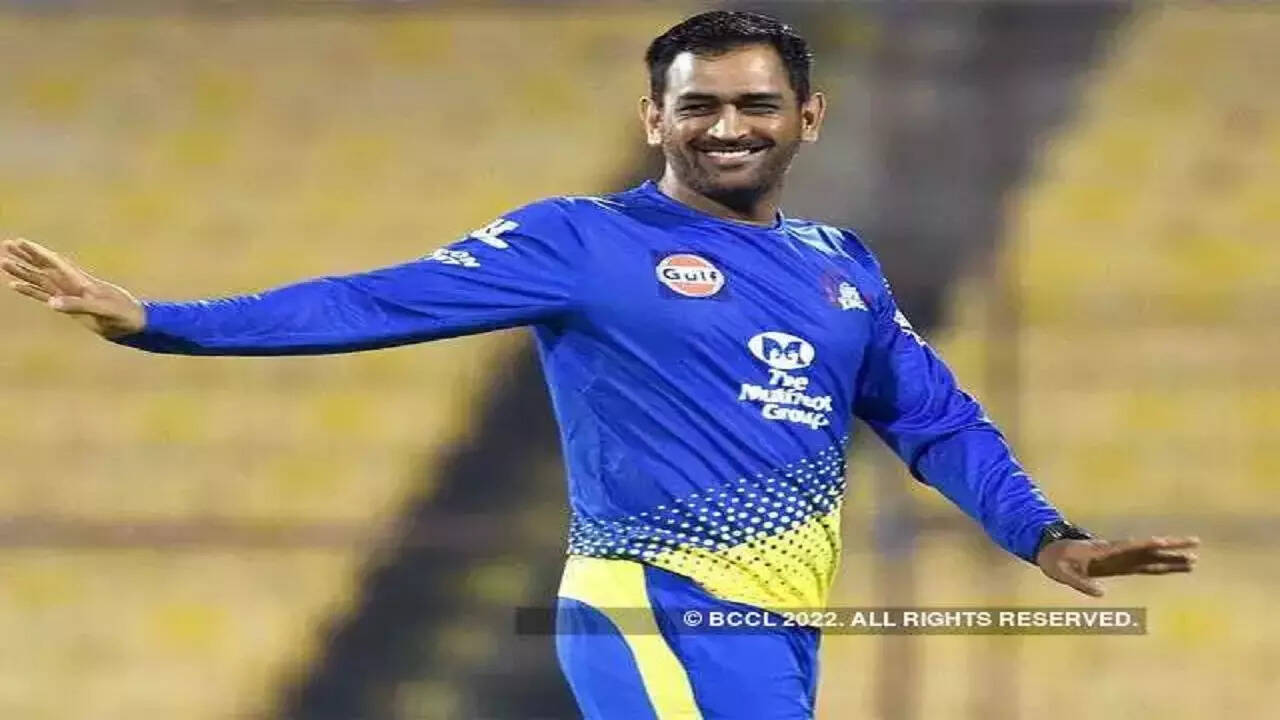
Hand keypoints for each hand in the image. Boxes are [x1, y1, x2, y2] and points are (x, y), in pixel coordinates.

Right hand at [1, 238, 145, 337]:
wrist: (134, 324)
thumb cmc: (124, 314)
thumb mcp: (104, 310)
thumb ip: (78, 306)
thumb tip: (51, 303)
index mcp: (81, 281)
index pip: (55, 263)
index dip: (38, 252)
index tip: (21, 242)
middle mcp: (73, 284)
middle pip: (44, 267)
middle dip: (26, 257)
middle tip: (6, 245)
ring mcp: (70, 294)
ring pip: (41, 280)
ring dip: (23, 272)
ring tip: (4, 263)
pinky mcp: (69, 305)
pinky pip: (44, 295)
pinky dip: (29, 290)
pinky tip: (15, 285)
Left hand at [1037, 536, 1199, 596]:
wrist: (1051, 552)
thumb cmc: (1056, 561)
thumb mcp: (1064, 574)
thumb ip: (1080, 584)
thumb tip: (1101, 594)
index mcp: (1104, 550)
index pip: (1130, 547)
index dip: (1146, 544)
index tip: (1162, 541)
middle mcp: (1118, 552)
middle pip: (1149, 549)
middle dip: (1171, 547)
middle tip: (1196, 544)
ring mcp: (1121, 558)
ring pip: (1152, 558)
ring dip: (1172, 558)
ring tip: (1194, 560)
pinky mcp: (1121, 565)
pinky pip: (1146, 566)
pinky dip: (1162, 566)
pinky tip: (1176, 568)